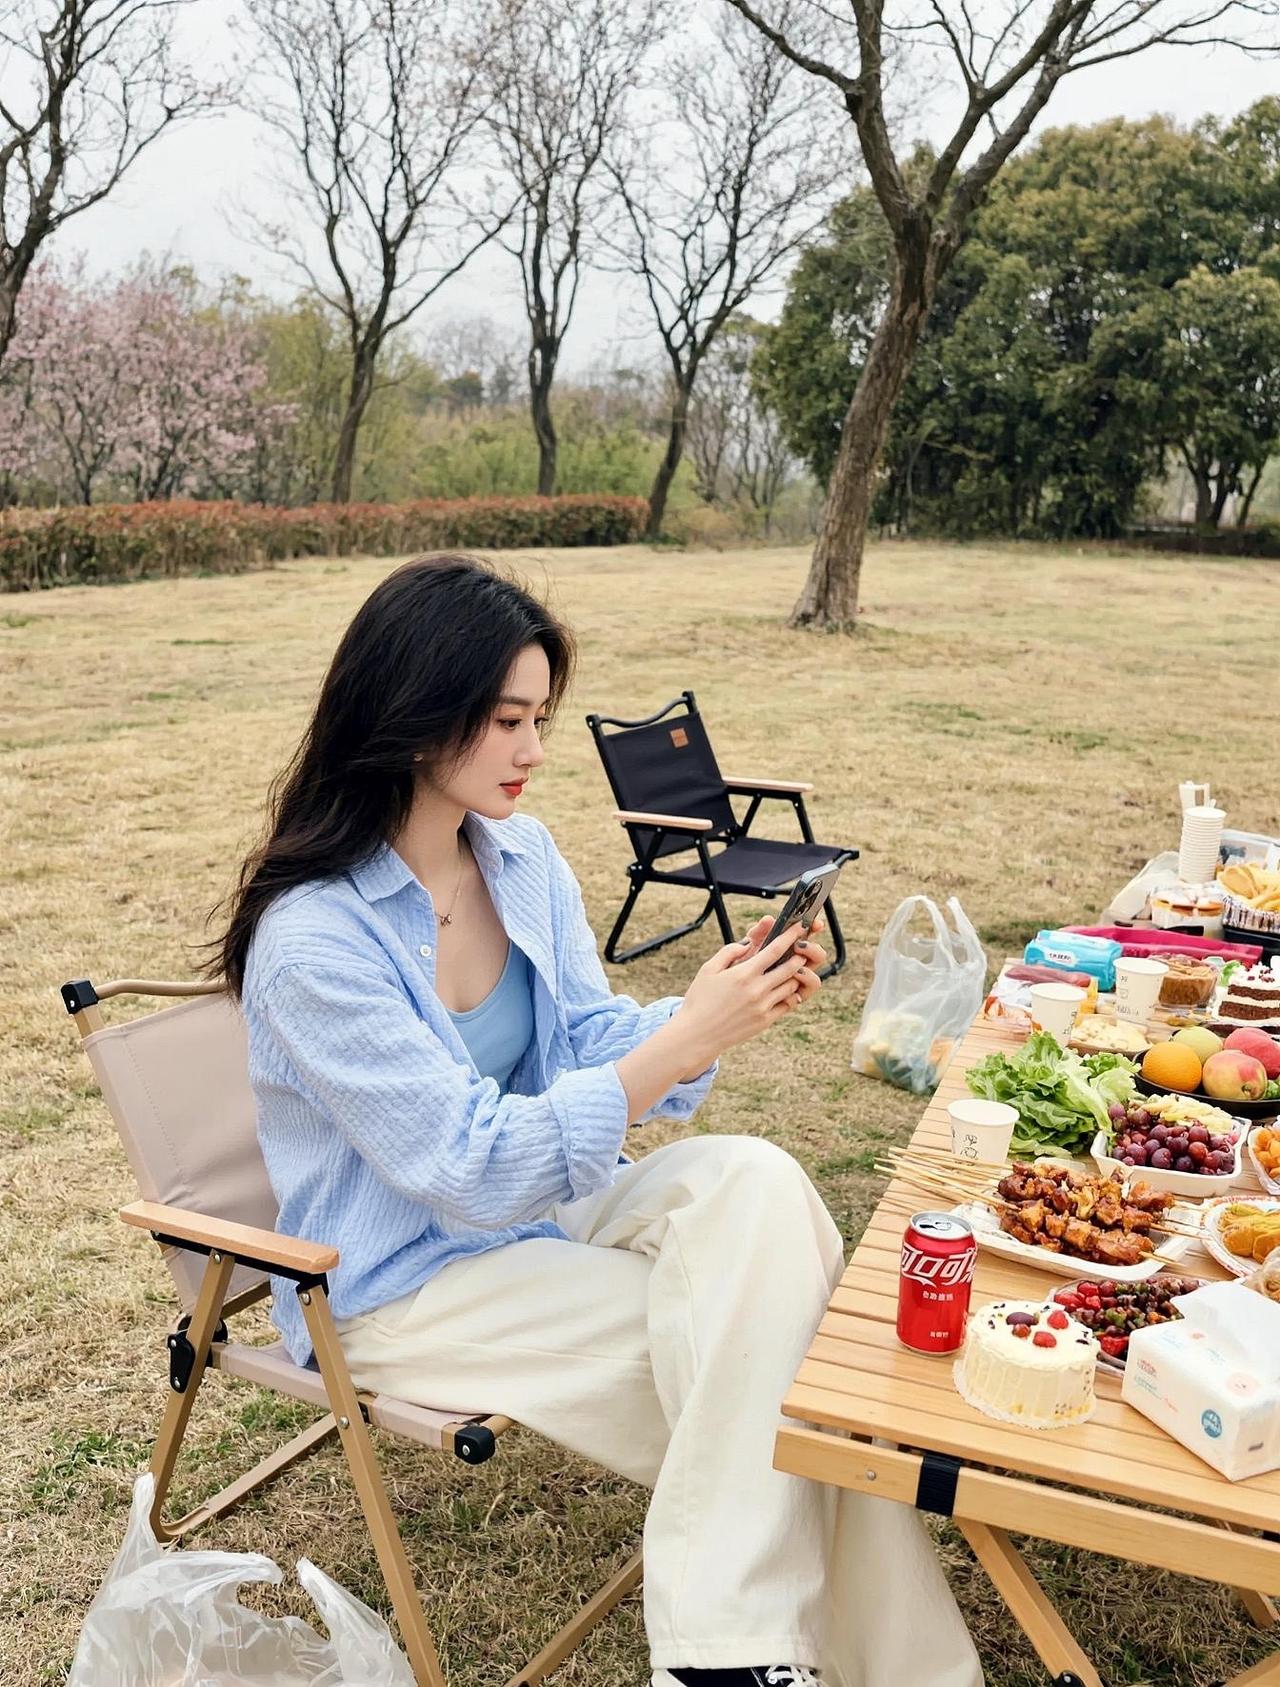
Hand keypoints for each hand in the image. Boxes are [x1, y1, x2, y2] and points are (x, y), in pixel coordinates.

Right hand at [673, 919, 822, 1069]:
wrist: (697, 1035)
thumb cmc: (699, 1000)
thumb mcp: (708, 970)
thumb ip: (729, 952)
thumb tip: (747, 943)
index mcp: (743, 973)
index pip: (775, 950)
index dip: (790, 936)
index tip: (799, 927)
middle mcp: (757, 989)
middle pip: (790, 967)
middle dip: (798, 956)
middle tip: (802, 949)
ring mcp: (763, 1007)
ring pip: (791, 986)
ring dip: (795, 975)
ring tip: (794, 969)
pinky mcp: (765, 1021)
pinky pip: (787, 1004)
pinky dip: (790, 995)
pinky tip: (786, 990)